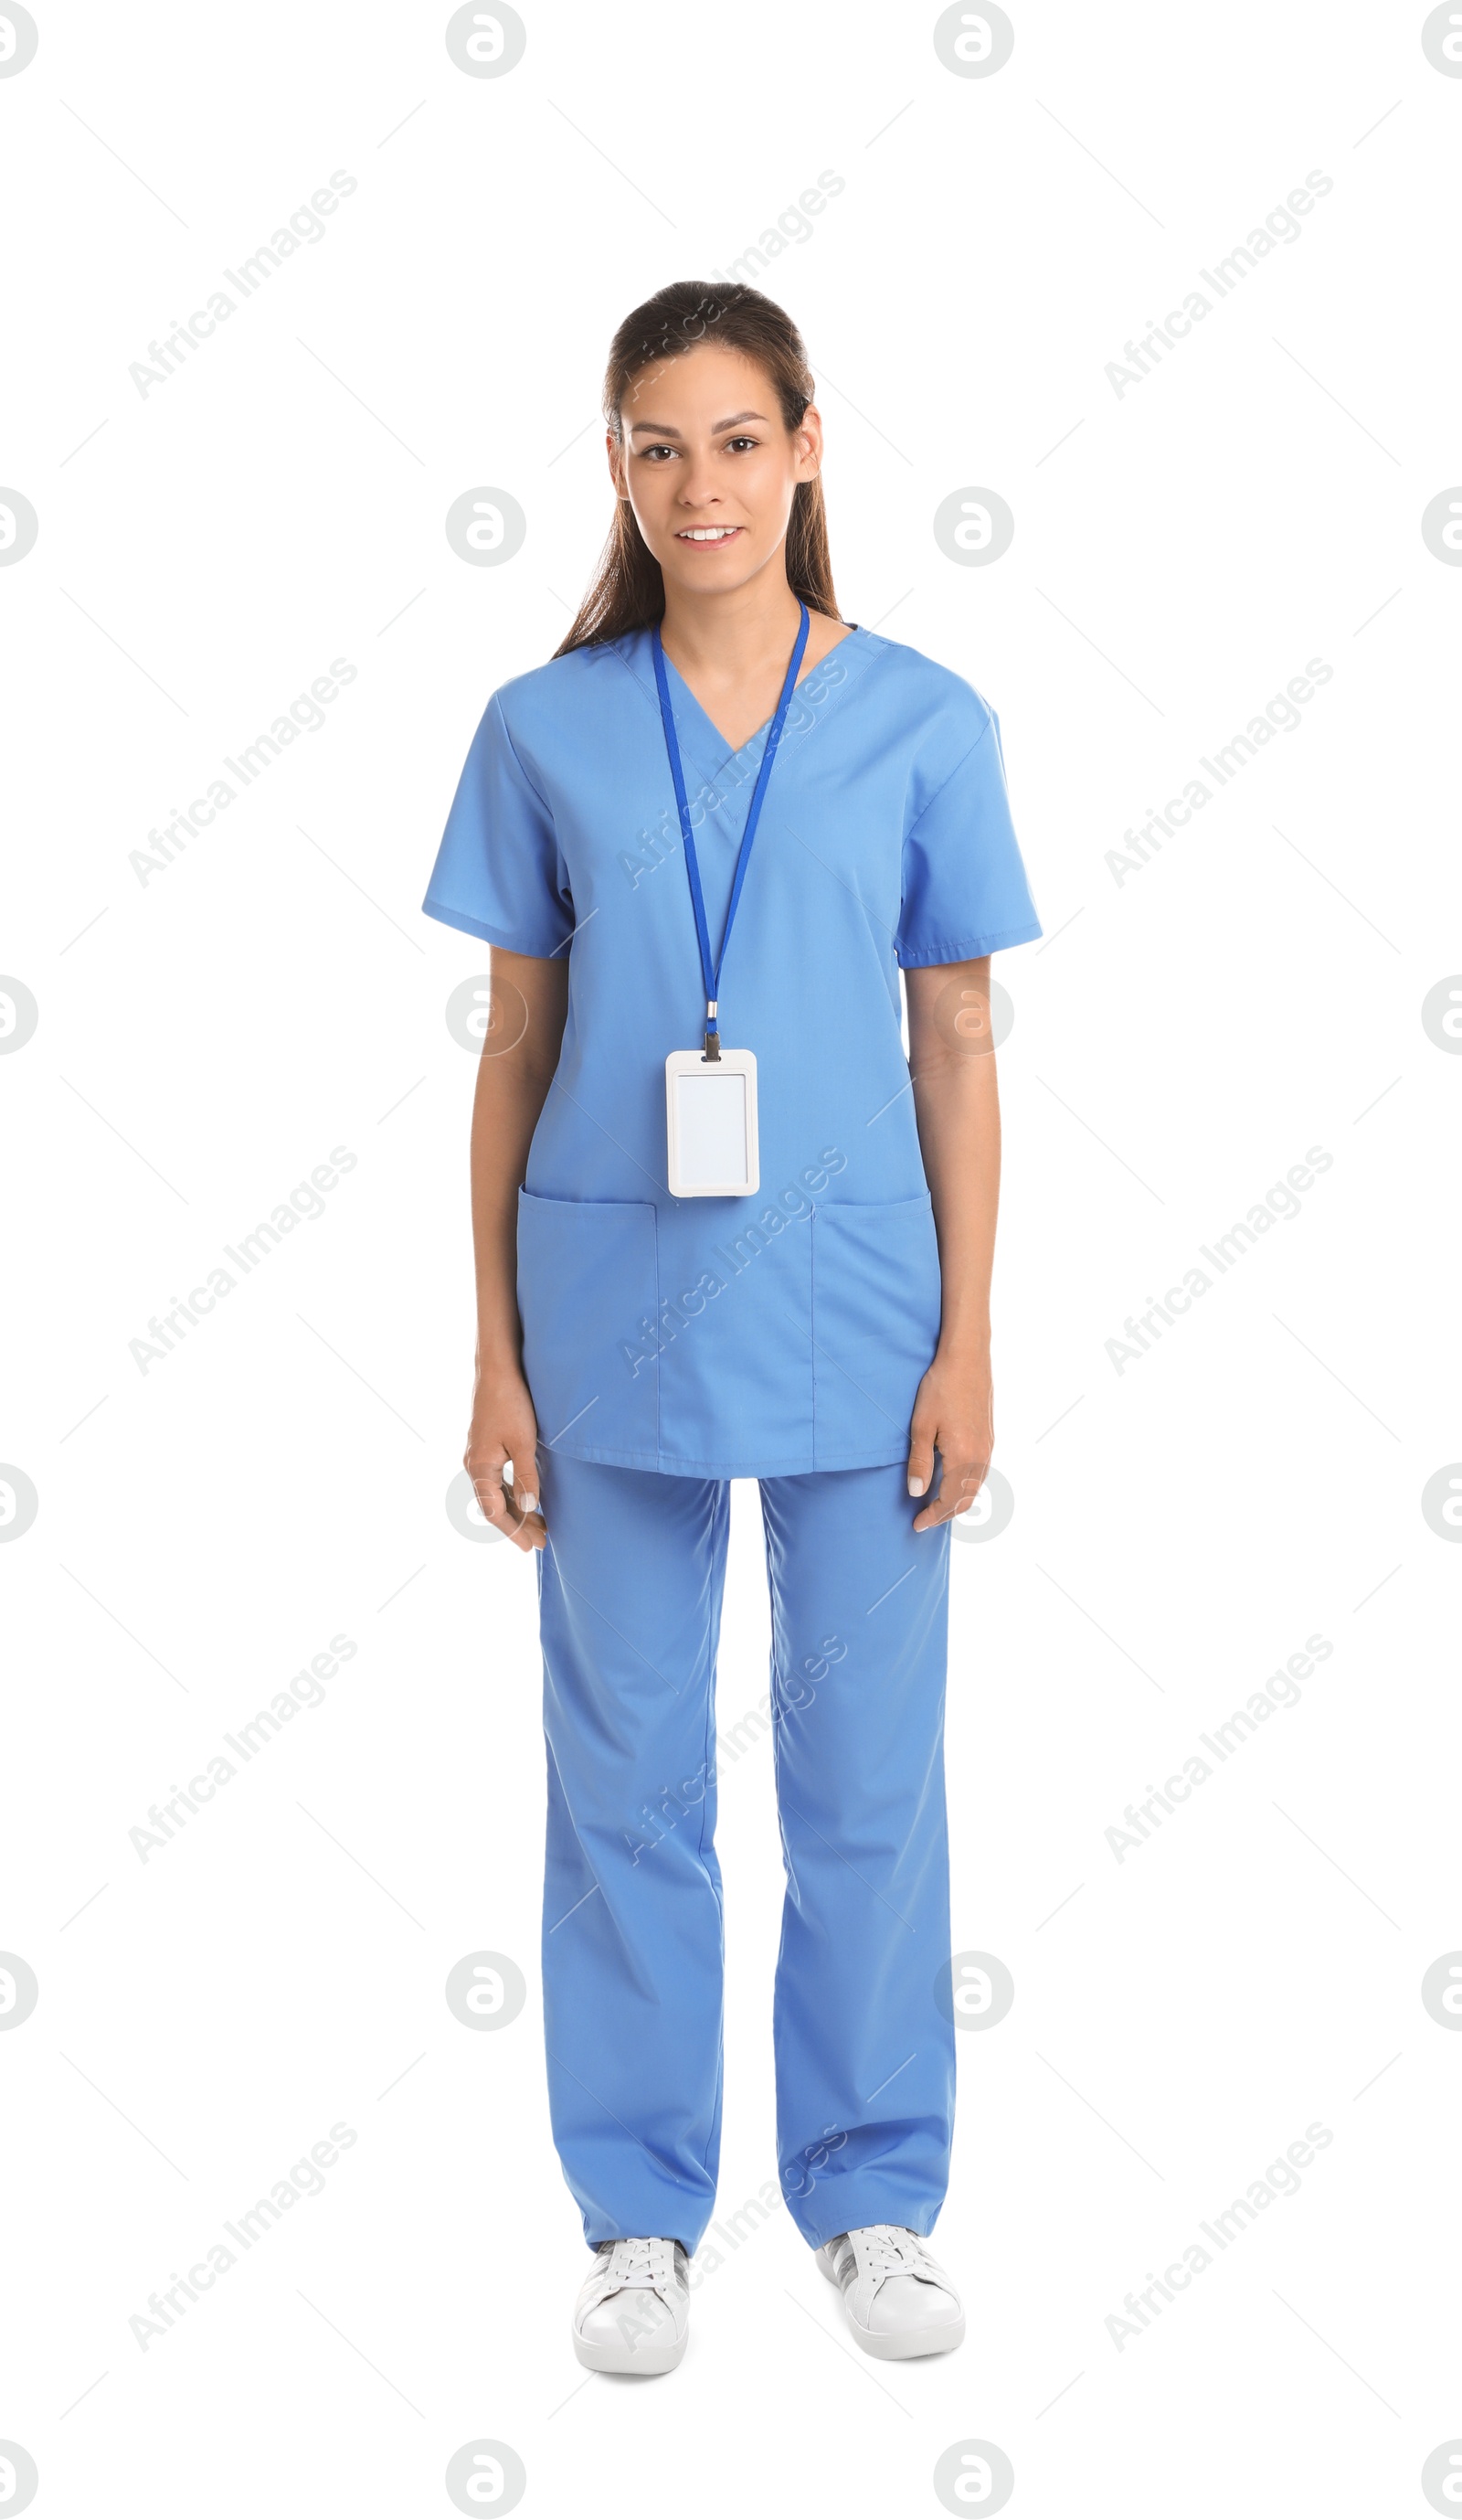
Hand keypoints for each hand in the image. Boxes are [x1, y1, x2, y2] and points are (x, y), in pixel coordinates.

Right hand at [465, 1368, 545, 1553]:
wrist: (497, 1370)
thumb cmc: (510, 1403)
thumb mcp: (523, 1443)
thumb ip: (526, 1477)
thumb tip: (528, 1508)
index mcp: (480, 1467)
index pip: (495, 1511)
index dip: (513, 1531)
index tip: (531, 1546)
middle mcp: (475, 1464)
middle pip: (494, 1505)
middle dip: (518, 1525)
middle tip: (541, 1541)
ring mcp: (479, 1455)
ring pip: (496, 1493)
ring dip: (516, 1510)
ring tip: (539, 1523)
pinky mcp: (486, 1445)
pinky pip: (497, 1479)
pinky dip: (511, 1493)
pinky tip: (526, 1497)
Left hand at [906, 1344, 992, 1533]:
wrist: (967, 1358)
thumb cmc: (940, 1388)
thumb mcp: (921, 1426)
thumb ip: (920, 1463)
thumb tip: (916, 1493)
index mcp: (964, 1456)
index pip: (950, 1500)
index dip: (933, 1516)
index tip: (917, 1524)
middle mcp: (981, 1456)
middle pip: (967, 1499)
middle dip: (946, 1513)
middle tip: (925, 1520)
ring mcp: (988, 1446)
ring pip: (976, 1486)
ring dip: (958, 1500)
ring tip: (936, 1504)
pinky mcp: (989, 1436)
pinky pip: (980, 1471)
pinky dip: (966, 1485)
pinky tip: (952, 1479)